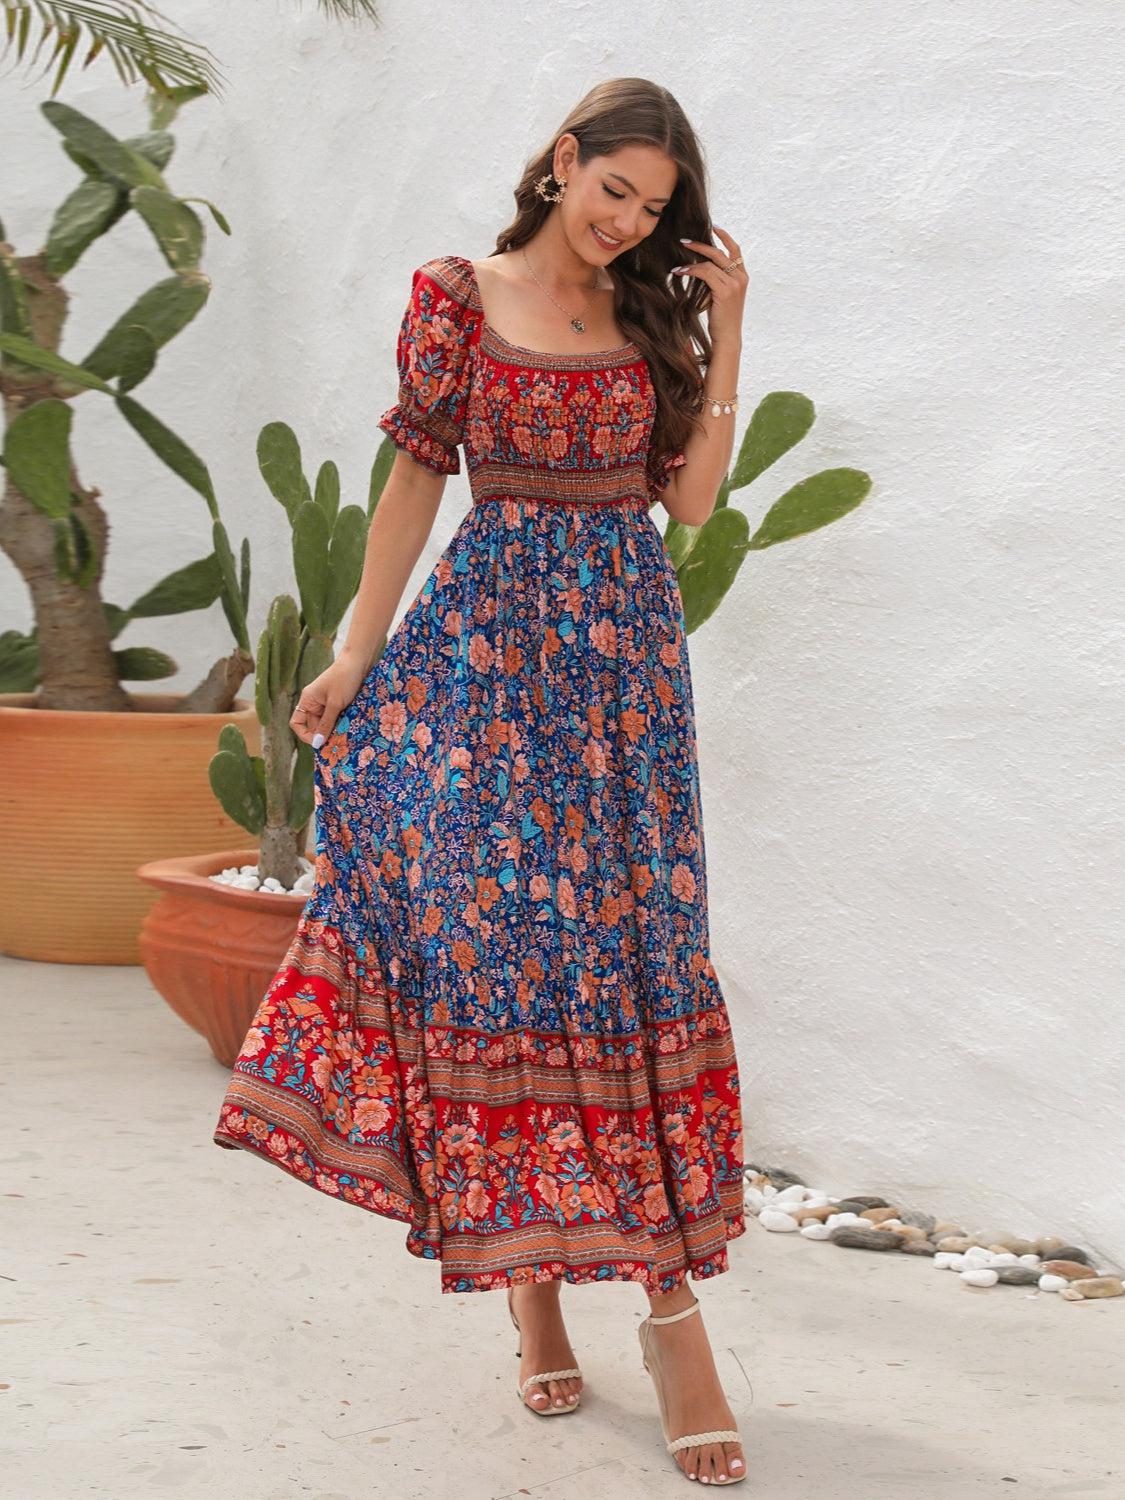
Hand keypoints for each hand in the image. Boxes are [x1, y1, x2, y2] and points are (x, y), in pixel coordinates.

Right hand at [289, 653, 368, 747]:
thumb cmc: (344, 678)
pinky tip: (350, 727)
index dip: (305, 735)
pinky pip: (336, 717)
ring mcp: (326, 702)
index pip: (297, 723)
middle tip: (338, 743)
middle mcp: (314, 702)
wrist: (359, 660)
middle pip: (314, 726)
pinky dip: (341, 723)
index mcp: (307, 700)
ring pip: (326, 723)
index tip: (320, 743)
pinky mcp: (338, 702)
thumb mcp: (335, 704)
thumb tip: (317, 744)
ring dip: (334, 729)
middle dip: (324, 734)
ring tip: (346, 735)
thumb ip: (326, 724)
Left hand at [670, 225, 747, 347]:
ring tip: (677, 264)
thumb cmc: (721, 320)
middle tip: (684, 241)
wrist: (727, 337)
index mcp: (742, 277)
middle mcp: (741, 278)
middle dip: (701, 245)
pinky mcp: (725, 291)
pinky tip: (680, 271)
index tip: (715, 227)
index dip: (726, 237)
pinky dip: (692, 270)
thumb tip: (699, 268)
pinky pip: (705, 273)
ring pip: (710, 264)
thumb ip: (716, 281)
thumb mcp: (721, 297)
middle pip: (720, 253)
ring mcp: (734, 284)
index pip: (736, 250)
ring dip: (691, 261)